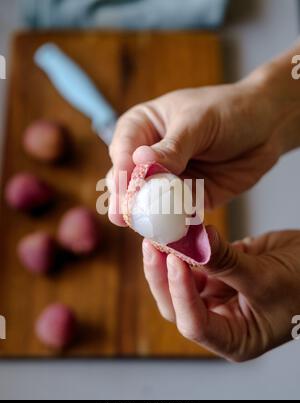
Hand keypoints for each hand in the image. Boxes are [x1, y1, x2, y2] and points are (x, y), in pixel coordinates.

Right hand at [108, 43, 299, 225]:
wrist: (267, 128)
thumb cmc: (229, 110)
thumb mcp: (198, 122)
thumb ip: (172, 146)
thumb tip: (140, 160)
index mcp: (142, 127)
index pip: (123, 149)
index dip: (121, 170)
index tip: (122, 187)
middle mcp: (150, 156)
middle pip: (129, 181)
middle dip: (126, 199)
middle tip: (122, 216)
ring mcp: (167, 180)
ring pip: (149, 203)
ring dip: (148, 217)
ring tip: (145, 228)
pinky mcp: (187, 199)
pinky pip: (175, 215)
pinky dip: (173, 225)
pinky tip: (170, 234)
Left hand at [142, 228, 299, 361]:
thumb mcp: (266, 278)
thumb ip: (226, 262)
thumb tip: (195, 241)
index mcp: (234, 338)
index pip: (196, 324)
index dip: (182, 294)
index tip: (174, 261)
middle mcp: (220, 319)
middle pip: (178, 304)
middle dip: (164, 276)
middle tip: (154, 245)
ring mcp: (216, 294)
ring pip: (180, 281)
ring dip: (168, 258)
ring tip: (161, 234)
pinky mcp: (215, 272)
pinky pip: (193, 261)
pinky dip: (185, 247)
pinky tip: (179, 232)